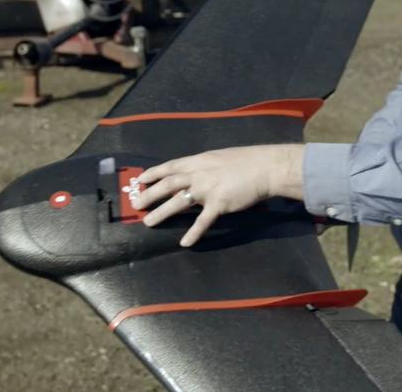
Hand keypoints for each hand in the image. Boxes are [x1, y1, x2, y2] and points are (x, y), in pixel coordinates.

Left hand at [134, 144, 303, 247]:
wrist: (265, 167)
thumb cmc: (245, 161)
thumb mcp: (218, 158)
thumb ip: (203, 167)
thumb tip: (191, 175)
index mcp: (198, 161)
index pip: (169, 167)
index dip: (153, 174)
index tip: (139, 181)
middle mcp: (198, 174)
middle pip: (167, 185)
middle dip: (149, 195)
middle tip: (136, 205)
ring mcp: (207, 189)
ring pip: (178, 202)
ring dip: (161, 213)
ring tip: (148, 223)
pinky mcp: (219, 204)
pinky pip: (202, 221)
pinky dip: (193, 233)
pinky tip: (184, 242)